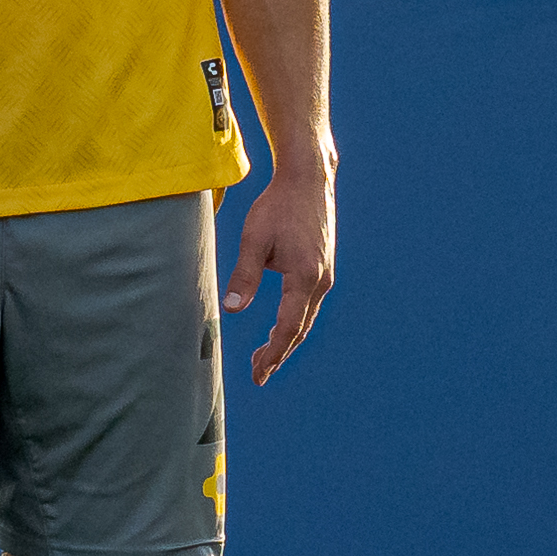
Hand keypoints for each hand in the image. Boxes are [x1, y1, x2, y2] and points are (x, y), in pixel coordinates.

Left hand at [223, 166, 335, 384]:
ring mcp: (325, 275)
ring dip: (286, 338)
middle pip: (300, 328)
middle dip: (279, 353)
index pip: (289, 328)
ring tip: (264, 355)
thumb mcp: (254, 239)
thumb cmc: (277, 206)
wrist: (308, 180)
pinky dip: (294, 320)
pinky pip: (307, 303)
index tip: (258, 374)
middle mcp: (321, 281)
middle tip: (257, 373)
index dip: (274, 354)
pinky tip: (278, 326)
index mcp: (305, 278)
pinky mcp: (322, 267)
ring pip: (305, 317)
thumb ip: (244, 276)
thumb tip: (231, 310)